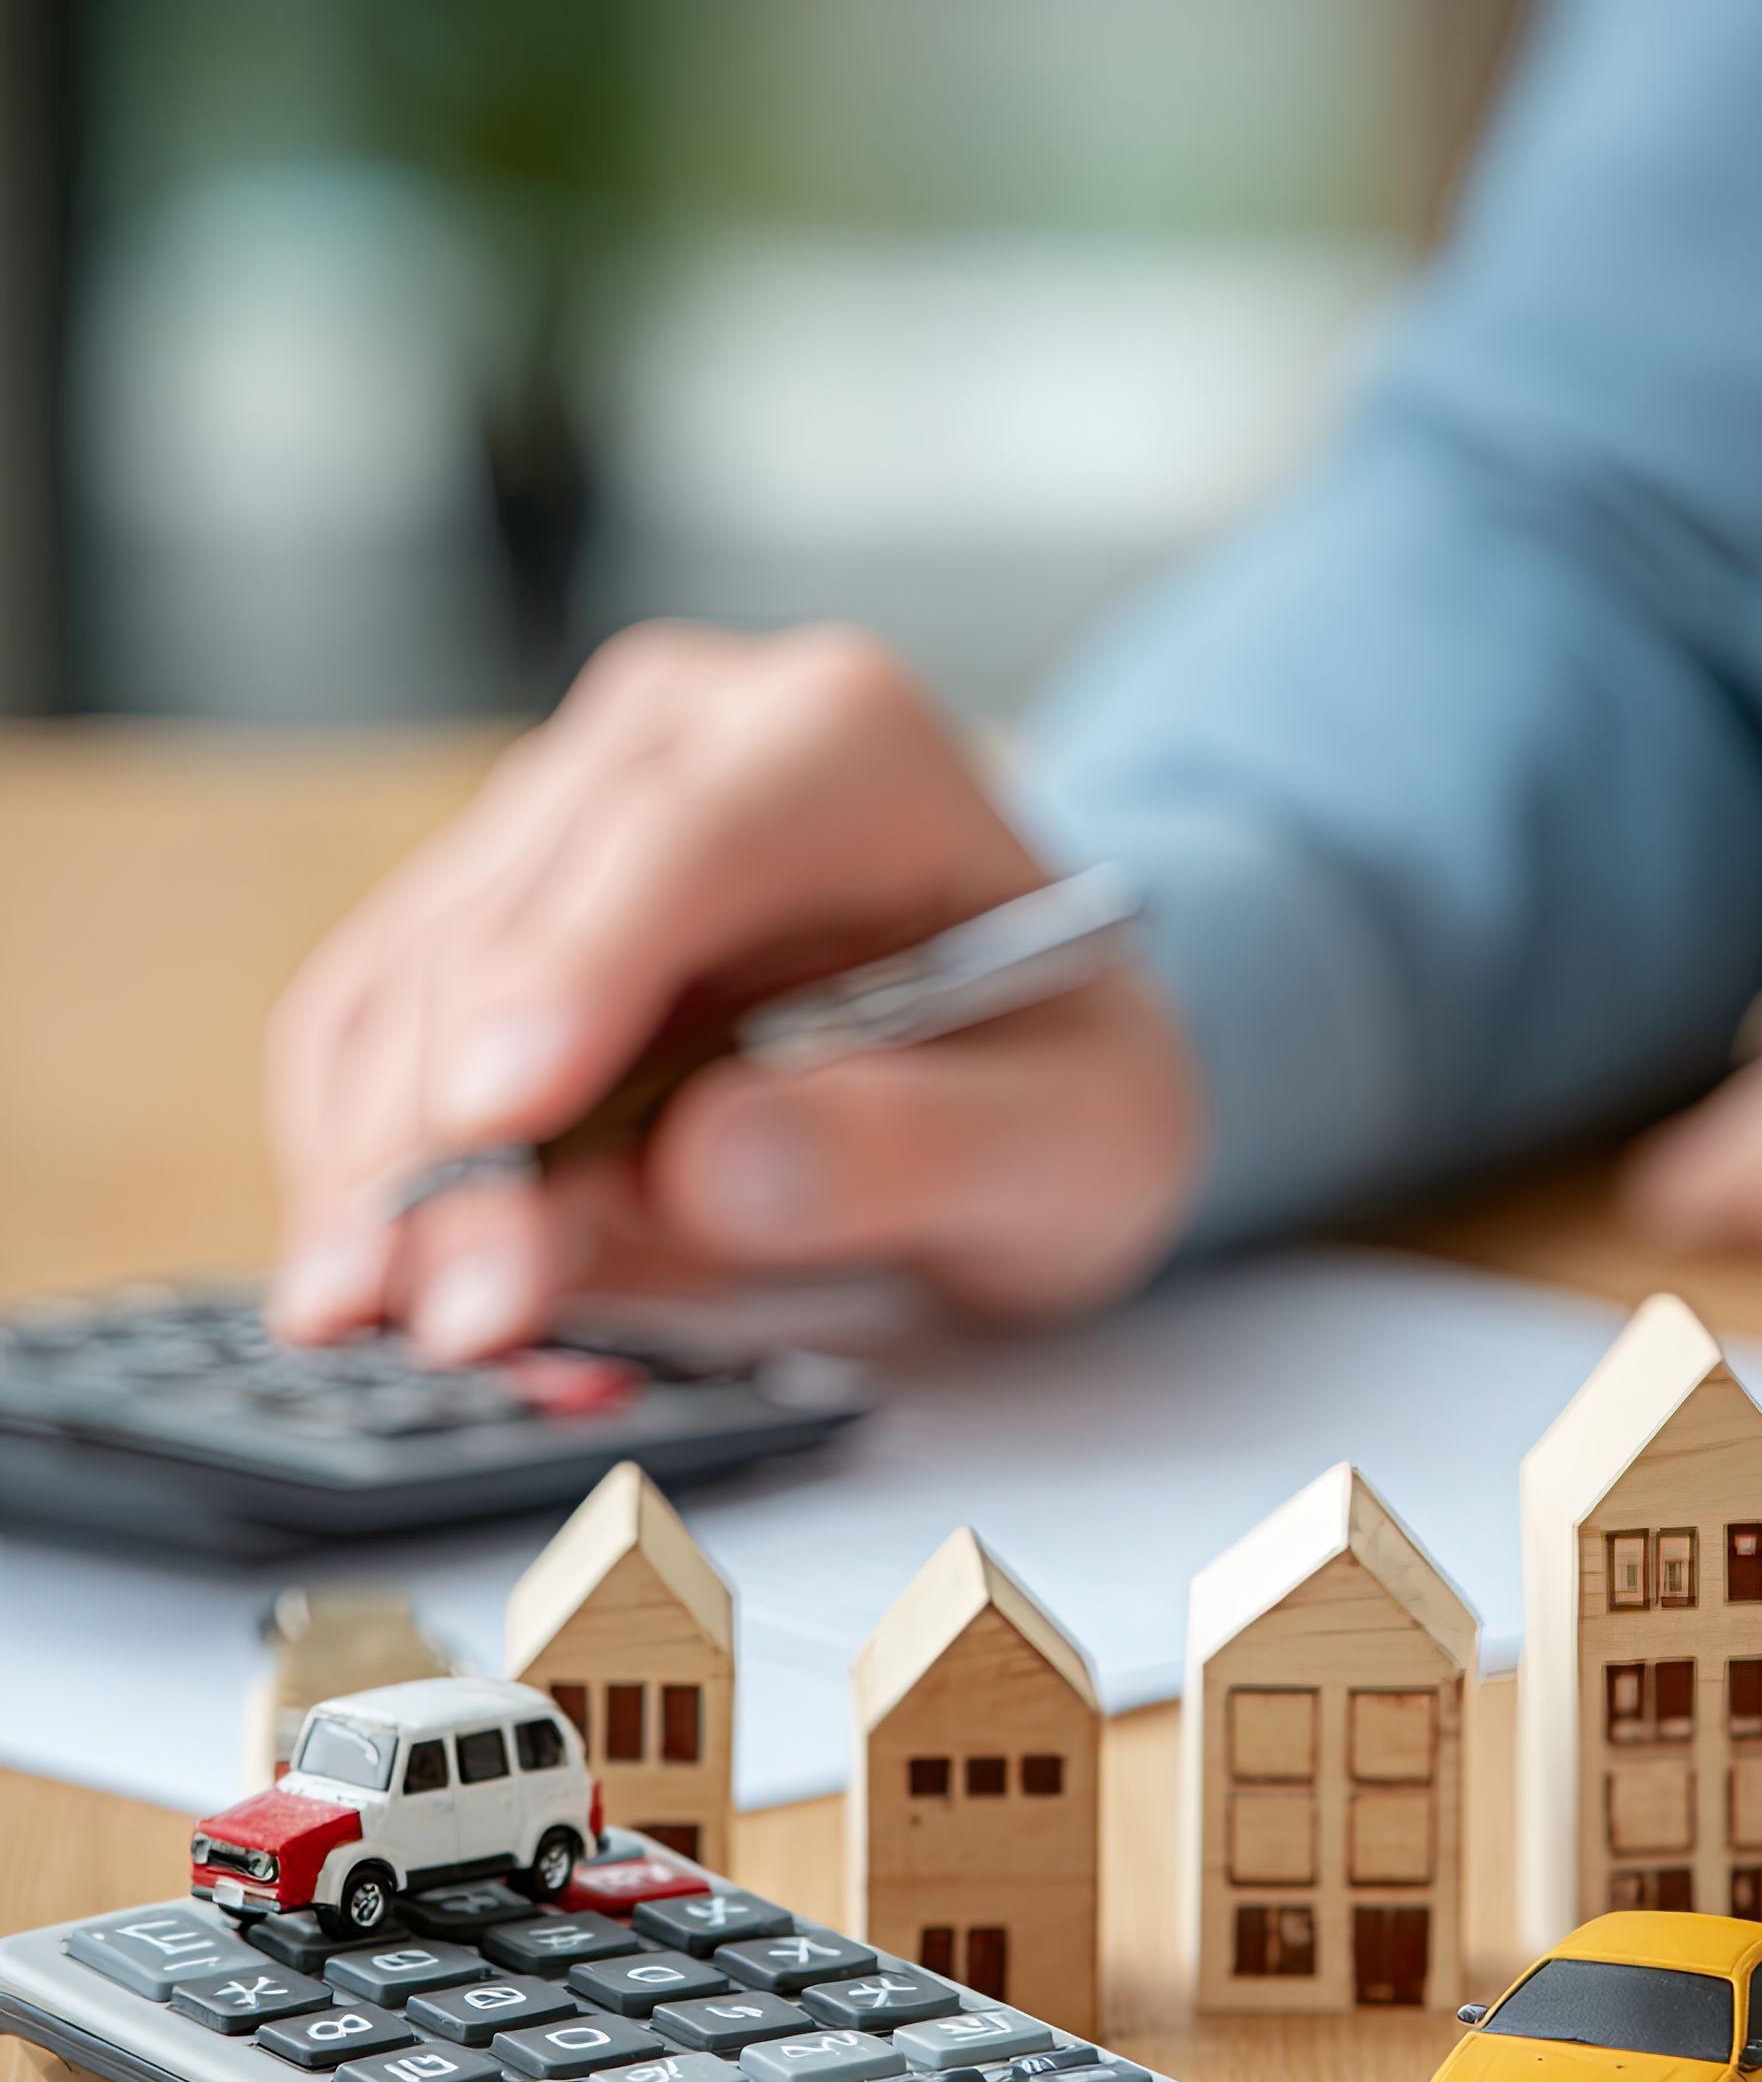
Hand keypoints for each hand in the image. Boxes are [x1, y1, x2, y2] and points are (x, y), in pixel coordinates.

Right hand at [267, 625, 1203, 1355]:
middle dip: (465, 1140)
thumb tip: (703, 1168)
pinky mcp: (475, 925)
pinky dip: (375, 1187)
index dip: (581, 967)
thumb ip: (910, 1145)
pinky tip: (421, 1298)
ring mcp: (552, 823)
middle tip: (463, 1322)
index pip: (688, 835)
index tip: (508, 1109)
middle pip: (511, 929)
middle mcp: (671, 742)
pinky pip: (368, 1054)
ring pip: (401, 995)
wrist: (1014, 1067)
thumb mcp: (1072, 1138)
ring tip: (437, 1342)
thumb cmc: (1053, 1081)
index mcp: (843, 739)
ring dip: (389, 1184)